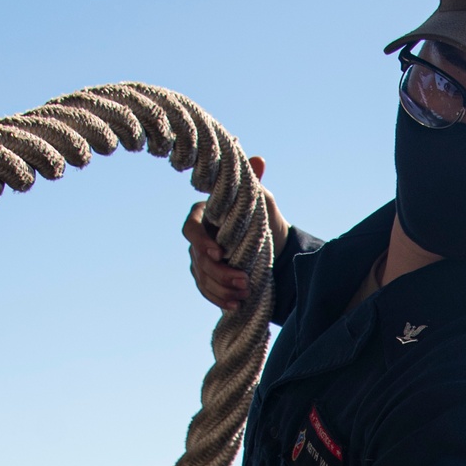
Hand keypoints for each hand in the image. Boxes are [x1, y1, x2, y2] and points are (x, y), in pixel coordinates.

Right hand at [183, 155, 289, 310]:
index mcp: (204, 215)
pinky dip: (220, 299)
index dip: (202, 241)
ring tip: (245, 294)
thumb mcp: (261, 200)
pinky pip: (207, 291)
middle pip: (197, 259)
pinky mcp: (207, 278)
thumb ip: (254, 183)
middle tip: (244, 280)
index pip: (191, 228)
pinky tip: (236, 304)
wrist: (273, 247)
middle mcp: (197, 238)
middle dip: (220, 272)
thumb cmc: (263, 218)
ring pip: (202, 278)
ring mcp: (199, 259)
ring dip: (223, 289)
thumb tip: (257, 161)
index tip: (220, 252)